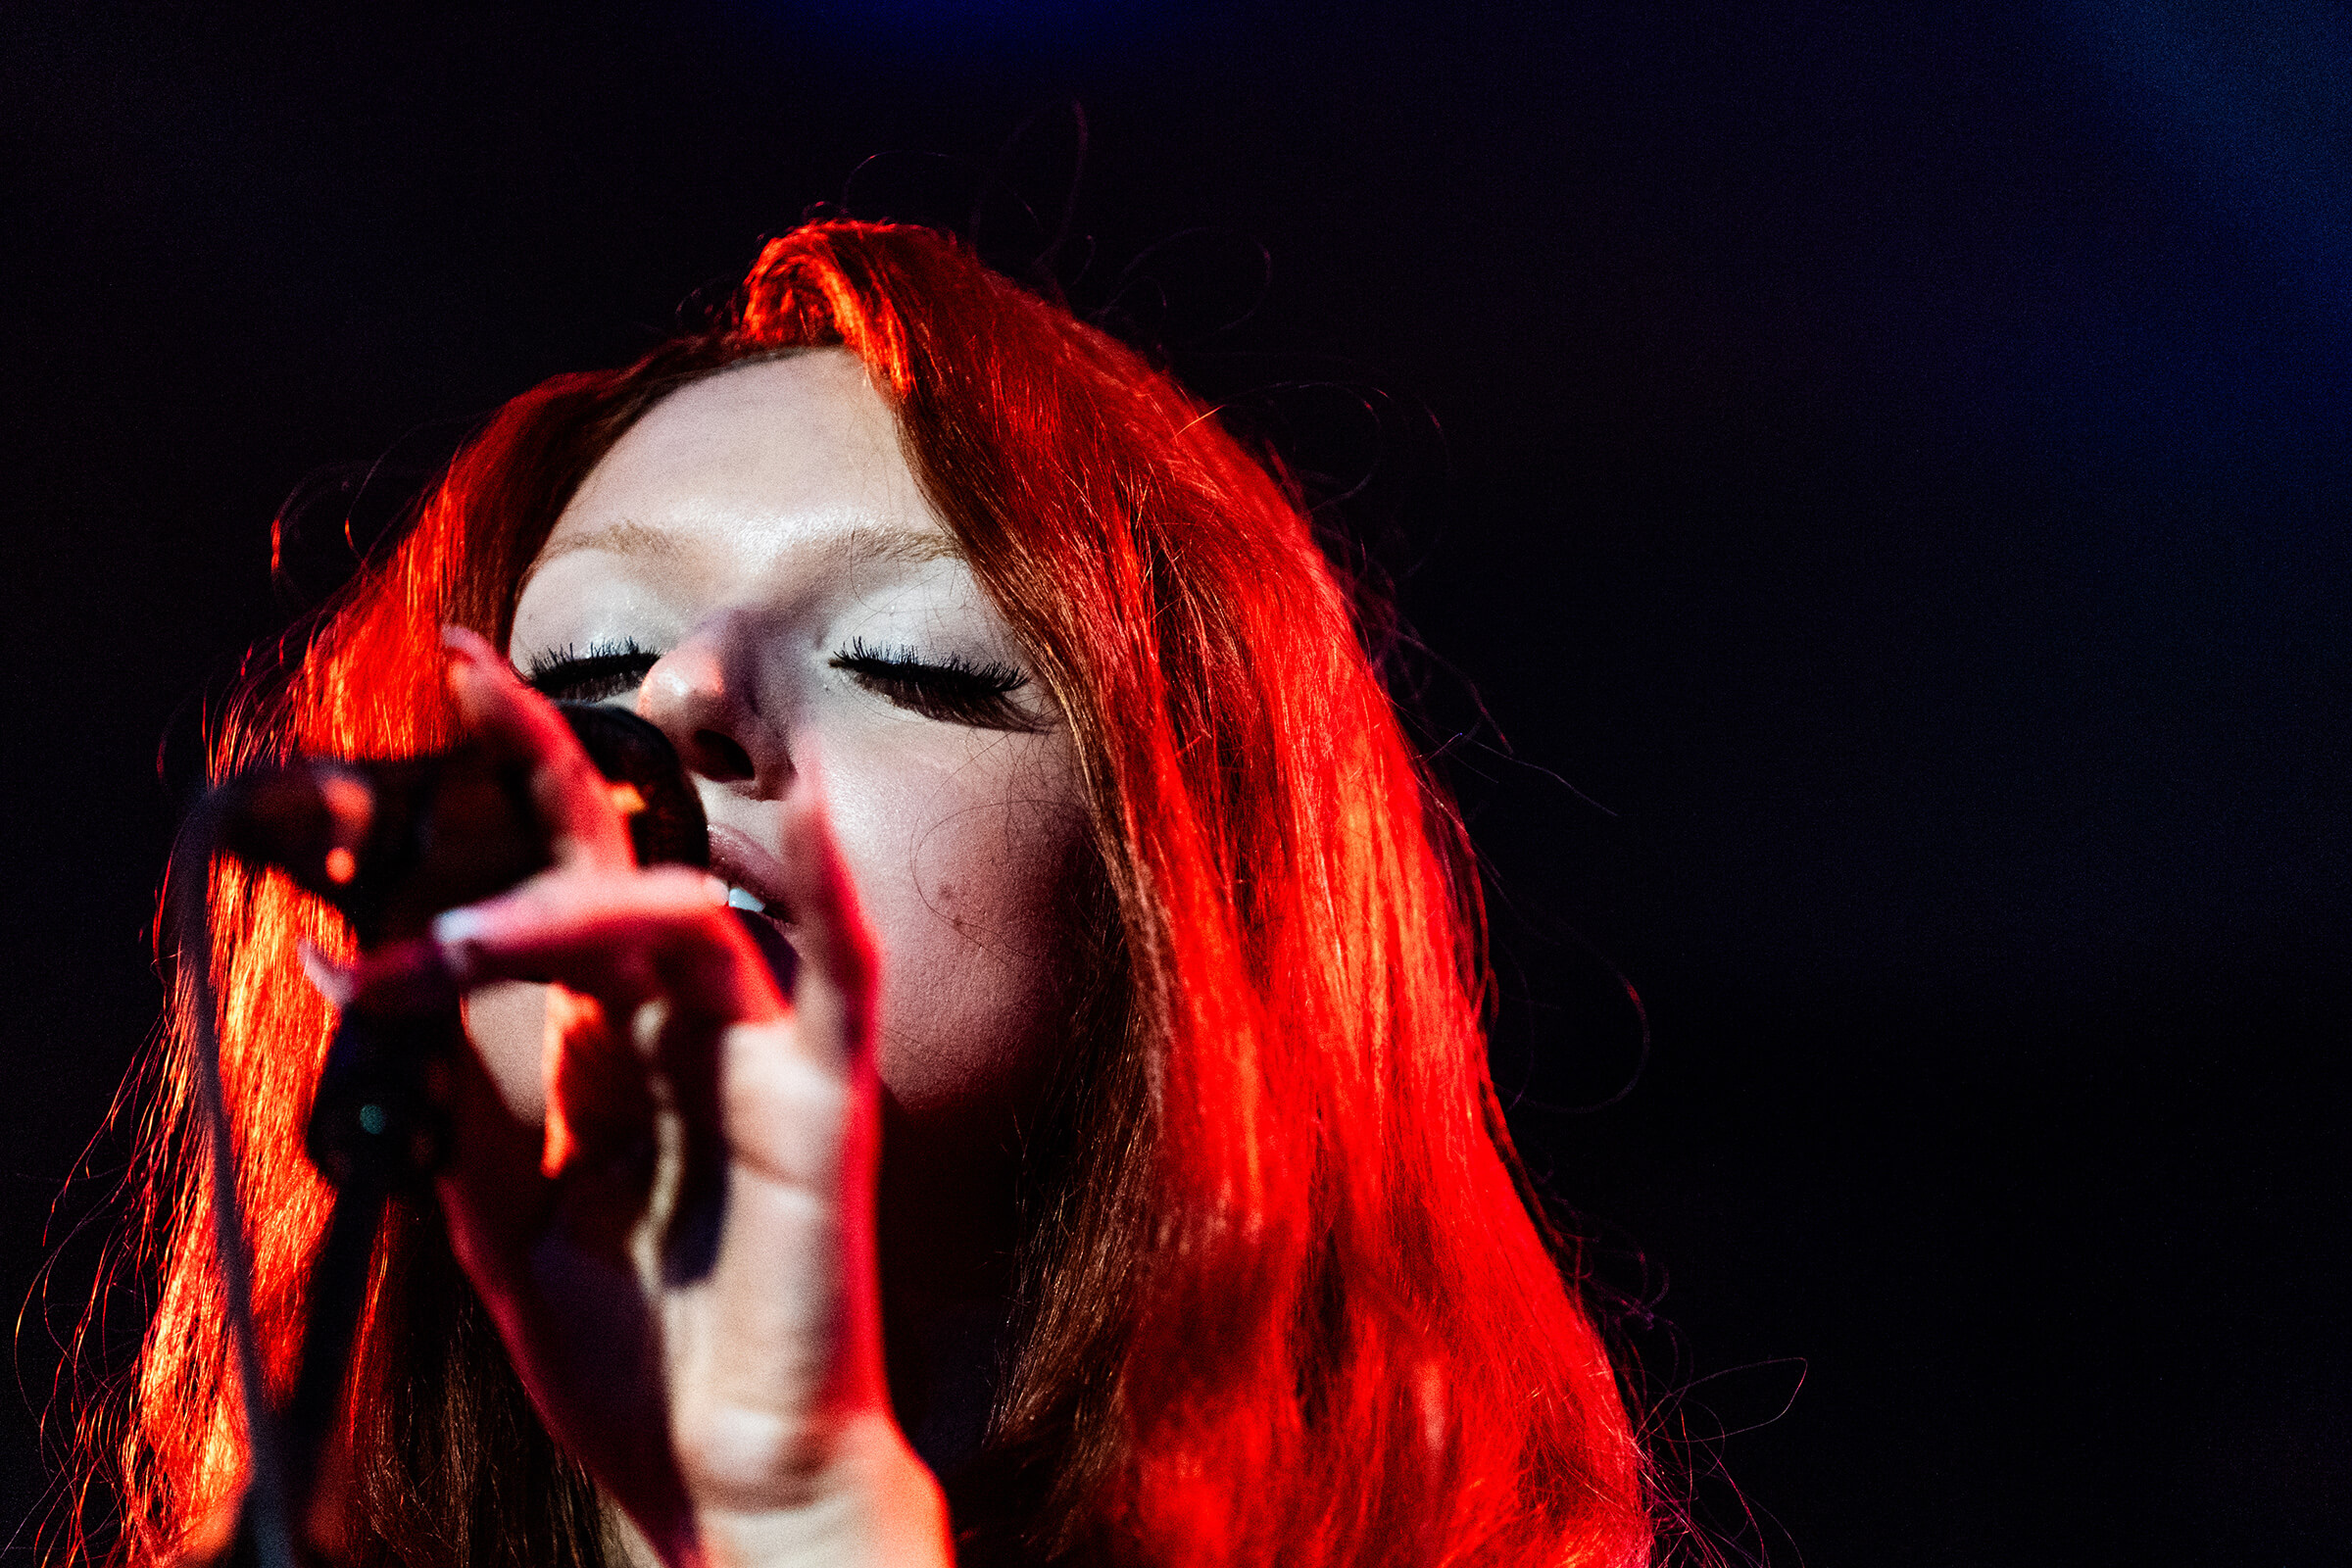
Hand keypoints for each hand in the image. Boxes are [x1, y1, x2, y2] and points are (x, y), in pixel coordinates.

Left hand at [350, 629, 946, 1567]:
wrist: (724, 1474)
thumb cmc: (633, 1352)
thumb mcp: (500, 1205)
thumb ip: (453, 1083)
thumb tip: (354, 961)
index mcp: (625, 1040)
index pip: (566, 874)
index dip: (511, 778)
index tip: (448, 679)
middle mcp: (697, 1023)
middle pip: (625, 855)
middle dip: (546, 756)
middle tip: (462, 670)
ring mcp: (766, 1052)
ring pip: (692, 908)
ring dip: (570, 896)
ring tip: (451, 945)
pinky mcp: (824, 1101)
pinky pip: (836, 971)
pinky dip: (819, 886)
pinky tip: (794, 809)